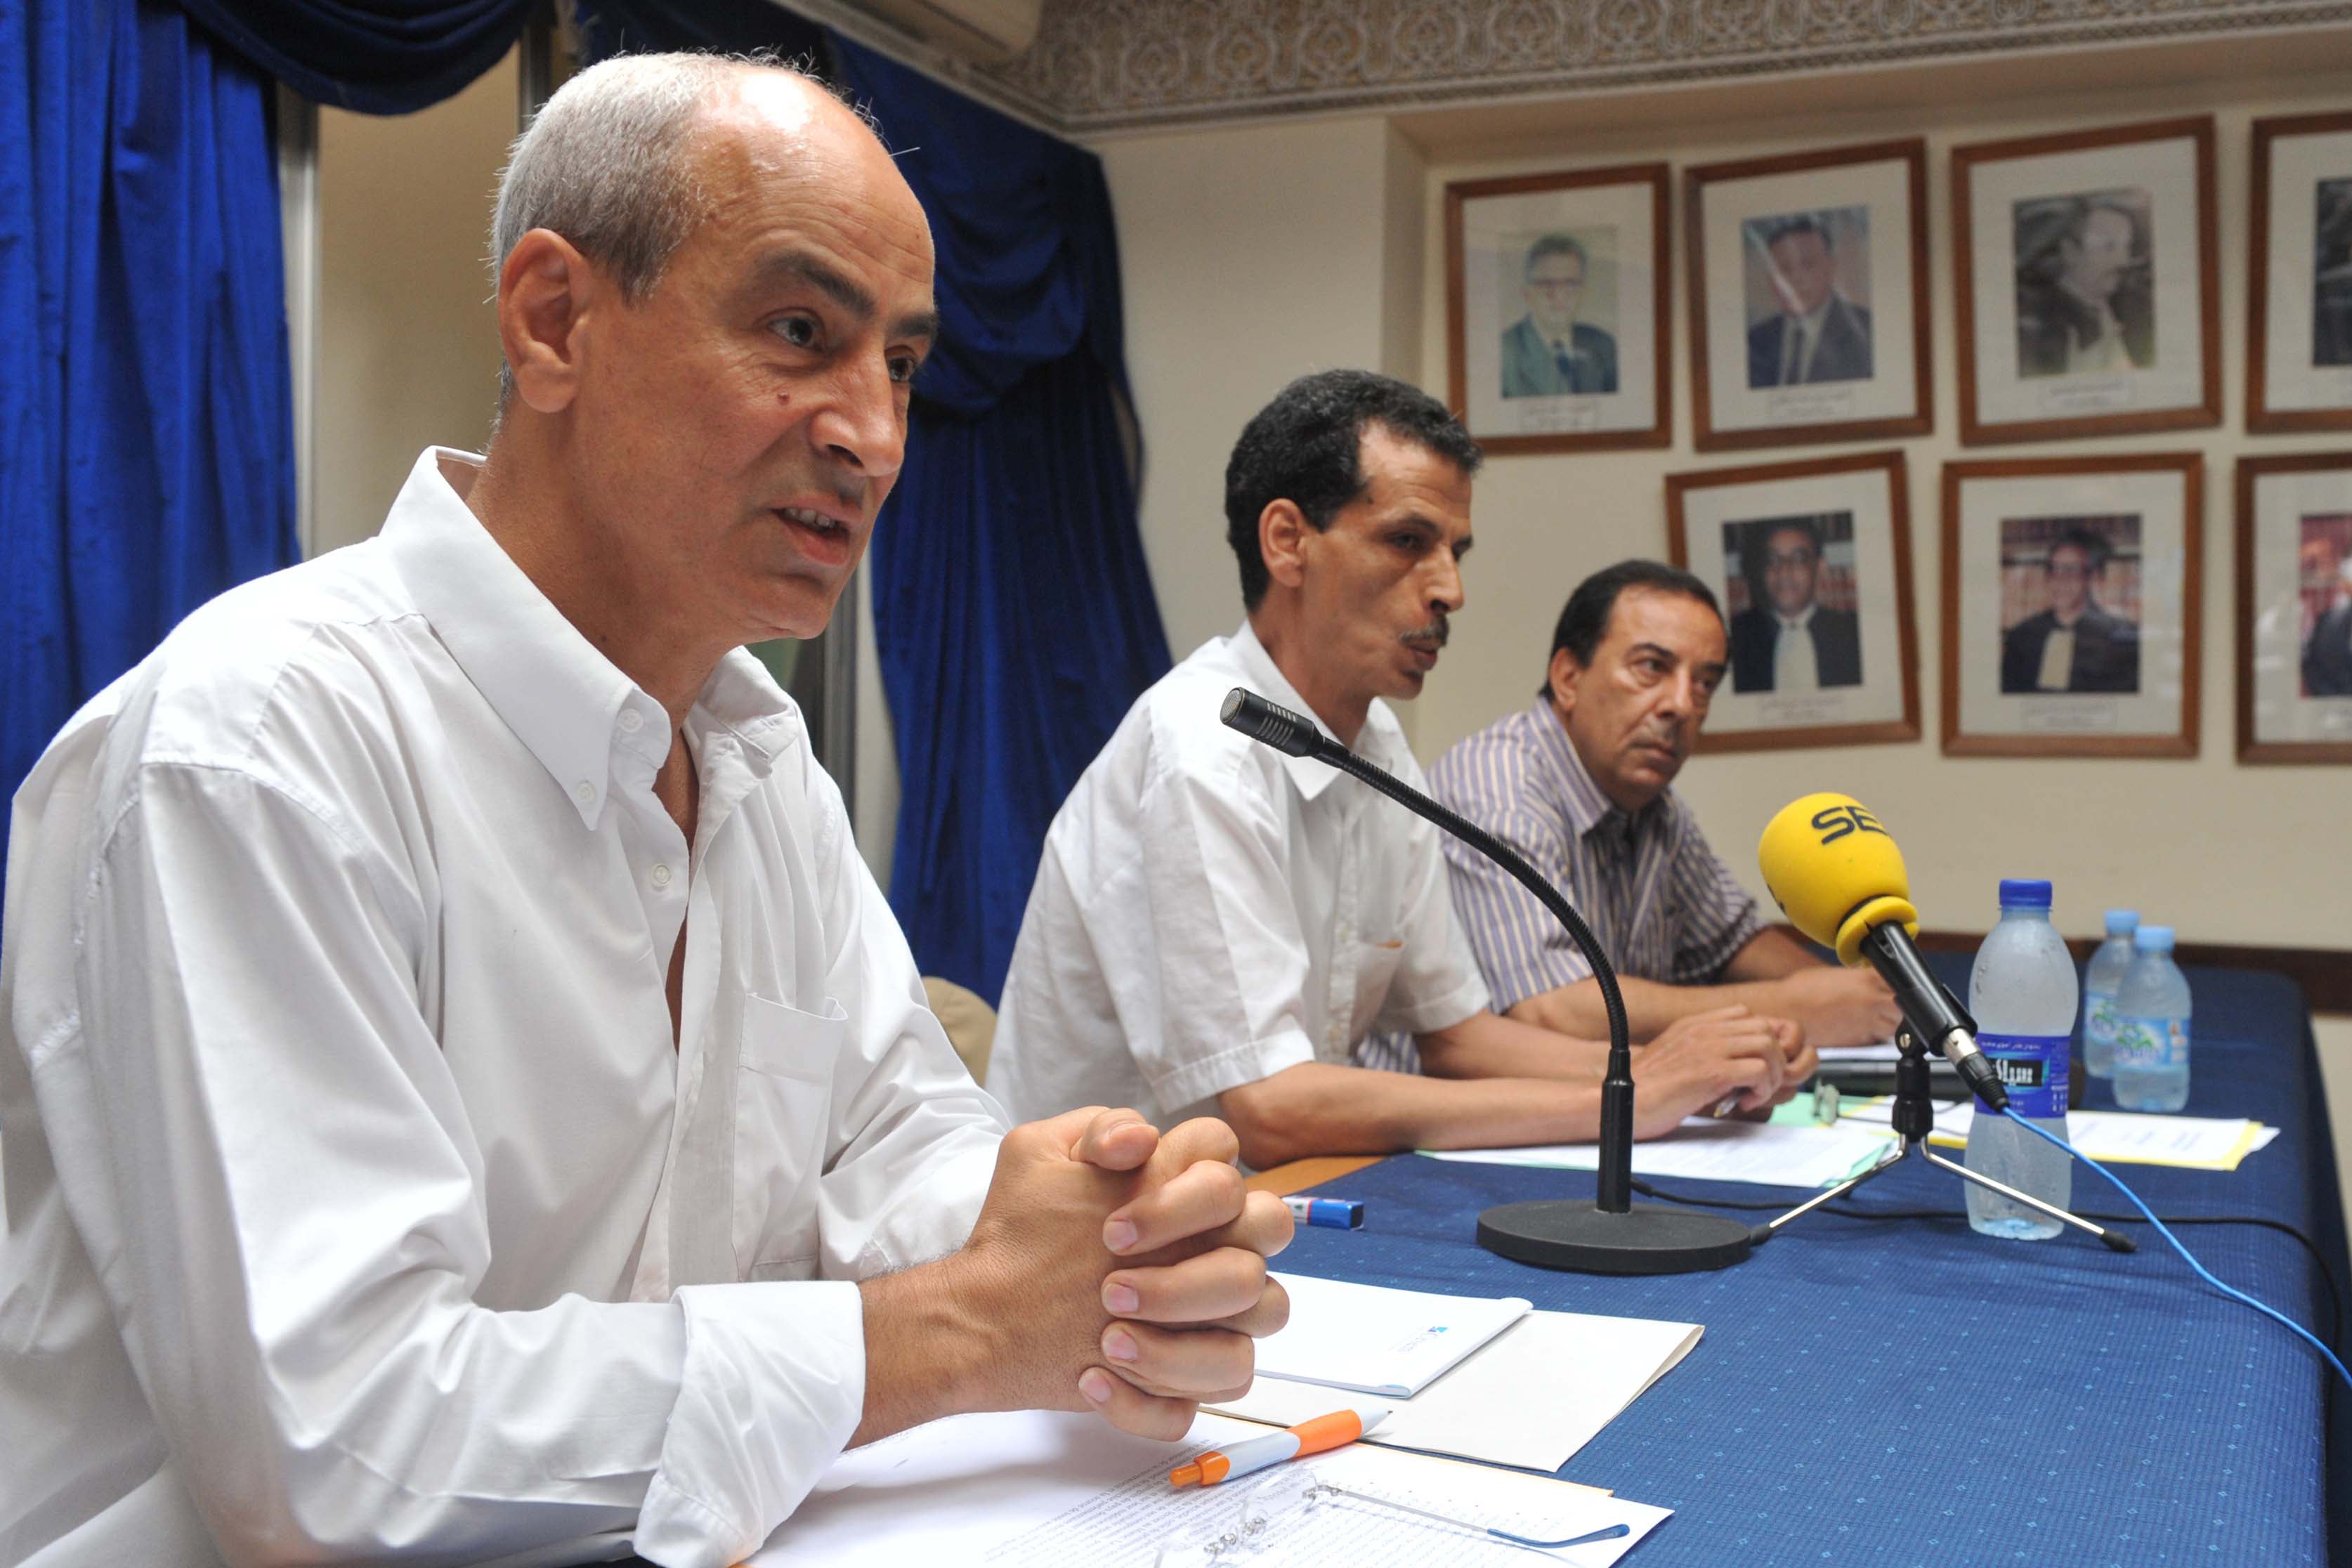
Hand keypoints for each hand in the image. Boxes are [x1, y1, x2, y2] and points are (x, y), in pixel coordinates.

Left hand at [941, 1108, 1290, 1440]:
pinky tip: (1092, 1379)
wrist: (983, 1312)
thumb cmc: (1021, 1232)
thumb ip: (1098, 1128)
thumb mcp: (1038, 1157)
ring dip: (1181, 1342)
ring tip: (1107, 1340)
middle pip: (1267, 1238)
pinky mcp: (1188, 1378)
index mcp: (1184, 1189)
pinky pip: (1213, 1394)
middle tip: (1110, 1289)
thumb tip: (1142, 1139)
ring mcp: (1210, 1314)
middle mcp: (1212, 1245)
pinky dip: (1150, 1399)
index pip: (1229, 1166)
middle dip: (1191, 1274)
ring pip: (1264, 1316)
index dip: (1185, 1197)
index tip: (1111, 1231)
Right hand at [1626, 1005, 1796, 1135]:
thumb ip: (1699, 1047)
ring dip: (1772, 1075)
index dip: (1761, 1042)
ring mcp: (1708, 1049)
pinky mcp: (1712, 1073)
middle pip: (1766, 1028)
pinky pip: (1759, 1071)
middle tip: (1760, 1084)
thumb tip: (1731, 1059)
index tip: (1753, 1068)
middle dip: (1774, 1059)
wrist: (1619, 1102)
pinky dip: (1762, 1090)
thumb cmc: (1643, 1088)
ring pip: (1769, 1047)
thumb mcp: (1673, 1055)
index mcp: (1694, 1024)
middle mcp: (1704, 1030)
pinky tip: (1744, 1103)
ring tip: (1754, 1094)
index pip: (1749, 1015)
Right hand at [1761, 964, 1901, 1048]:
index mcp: (1866, 979)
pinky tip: (1861, 1028)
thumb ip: (1858, 978)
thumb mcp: (1835, 974)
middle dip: (1903, 1008)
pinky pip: (1875, 1039)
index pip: (1901, 981)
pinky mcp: (1858, 1041)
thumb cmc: (1801, 990)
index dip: (1904, 985)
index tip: (1903, 987)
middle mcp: (1871, 1001)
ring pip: (1895, 1028)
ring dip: (1892, 1024)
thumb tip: (1871, 981)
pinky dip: (1873, 1035)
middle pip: (1906, 1009)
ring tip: (1879, 1018)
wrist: (1784, 1011)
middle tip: (1895, 1006)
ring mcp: (1866, 1023)